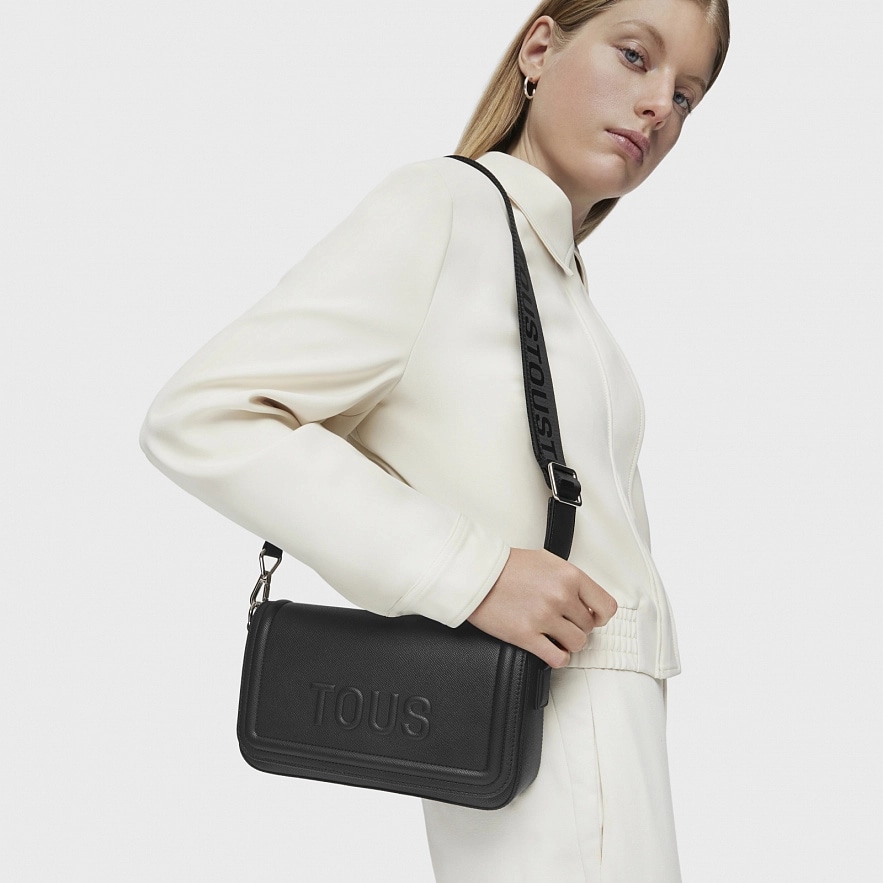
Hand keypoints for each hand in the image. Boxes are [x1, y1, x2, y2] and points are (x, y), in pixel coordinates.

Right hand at [467, 548, 616, 668]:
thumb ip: (570, 579)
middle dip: (577, 627)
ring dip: (568, 643)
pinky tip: (549, 650)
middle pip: (588, 627)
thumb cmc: (508, 566)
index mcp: (569, 576)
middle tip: (563, 623)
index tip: (593, 618)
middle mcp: (560, 596)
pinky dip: (557, 657)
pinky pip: (557, 658)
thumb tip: (586, 599)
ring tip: (556, 636)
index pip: (606, 606)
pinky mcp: (527, 635)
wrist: (478, 574)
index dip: (601, 616)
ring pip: (577, 644)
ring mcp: (544, 617)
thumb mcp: (547, 561)